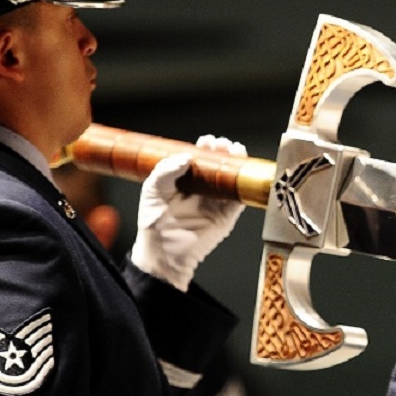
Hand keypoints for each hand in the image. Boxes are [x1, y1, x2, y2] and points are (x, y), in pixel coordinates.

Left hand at [130, 135, 246, 290]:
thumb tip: (186, 158)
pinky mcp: (226, 216)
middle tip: (222, 145)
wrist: (163, 254)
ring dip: (237, 163)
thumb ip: (165, 172)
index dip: (204, 148)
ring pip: (231, 179)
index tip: (207, 141)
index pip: (198, 159)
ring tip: (236, 151)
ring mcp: (216, 202)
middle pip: (218, 165)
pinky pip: (239, 199)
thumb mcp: (151, 192)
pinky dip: (244, 186)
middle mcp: (202, 189)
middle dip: (223, 151)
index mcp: (184, 181)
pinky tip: (243, 174)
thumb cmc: (153, 226)